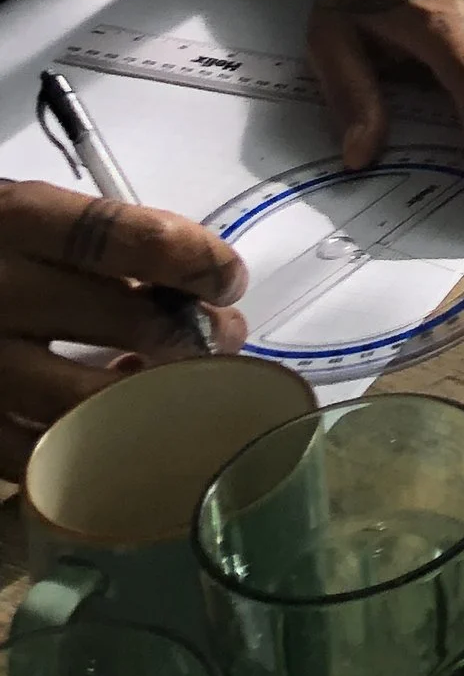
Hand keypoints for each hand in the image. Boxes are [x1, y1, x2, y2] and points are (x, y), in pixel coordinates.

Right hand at [0, 185, 247, 463]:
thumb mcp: (21, 218)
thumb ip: (95, 243)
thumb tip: (195, 285)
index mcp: (15, 221)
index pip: (120, 235)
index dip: (190, 257)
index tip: (230, 278)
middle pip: (122, 318)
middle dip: (194, 334)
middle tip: (228, 340)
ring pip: (90, 400)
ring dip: (158, 400)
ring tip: (190, 392)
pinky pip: (42, 457)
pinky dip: (95, 449)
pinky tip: (119, 431)